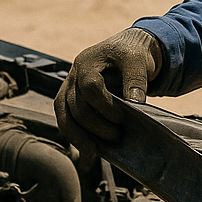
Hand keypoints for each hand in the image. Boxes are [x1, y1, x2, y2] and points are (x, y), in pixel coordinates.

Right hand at [55, 28, 162, 160]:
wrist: (124, 50)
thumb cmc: (130, 54)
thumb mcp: (137, 60)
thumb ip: (136, 79)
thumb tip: (136, 103)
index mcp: (87, 61)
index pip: (90, 87)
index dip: (105, 105)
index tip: (122, 118)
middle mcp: (73, 75)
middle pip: (75, 105)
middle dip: (95, 125)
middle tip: (116, 136)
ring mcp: (68, 88)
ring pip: (64, 116)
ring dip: (79, 136)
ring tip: (96, 151)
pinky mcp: (69, 101)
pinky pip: (64, 120)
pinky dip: (74, 136)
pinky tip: (87, 150)